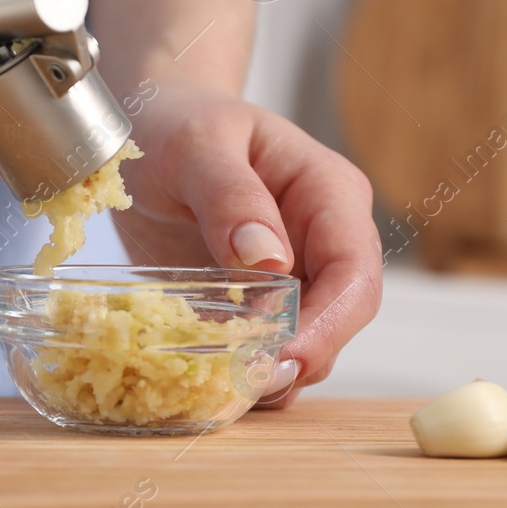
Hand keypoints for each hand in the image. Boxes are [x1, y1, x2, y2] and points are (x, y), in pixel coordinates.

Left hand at [112, 82, 381, 405]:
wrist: (153, 122)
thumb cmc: (179, 121)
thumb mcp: (197, 145)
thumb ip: (230, 196)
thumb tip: (268, 260)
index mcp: (327, 192)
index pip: (354, 270)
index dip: (329, 322)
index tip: (285, 356)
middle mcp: (323, 238)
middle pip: (341, 315)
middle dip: (303, 355)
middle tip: (248, 384)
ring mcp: (295, 273)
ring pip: (309, 340)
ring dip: (274, 370)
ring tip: (226, 386)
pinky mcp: (259, 300)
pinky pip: (266, 344)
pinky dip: (244, 367)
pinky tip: (210, 377)